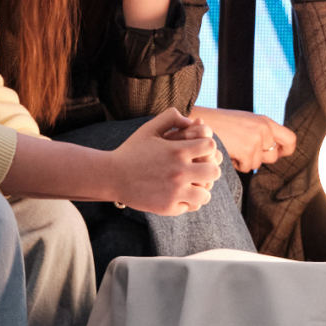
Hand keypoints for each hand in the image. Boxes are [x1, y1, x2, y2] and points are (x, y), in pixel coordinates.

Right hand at [106, 107, 221, 214]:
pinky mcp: (168, 207)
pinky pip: (192, 206)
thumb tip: (194, 121)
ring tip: (194, 184)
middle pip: (214, 171)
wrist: (111, 176)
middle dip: (210, 168)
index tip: (199, 150)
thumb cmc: (132, 150)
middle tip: (201, 168)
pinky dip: (190, 200)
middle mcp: (179, 172)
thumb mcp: (149, 128)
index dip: (208, 147)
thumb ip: (172, 117)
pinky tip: (182, 194)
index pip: (211, 147)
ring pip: (206, 194)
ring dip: (202, 187)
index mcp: (177, 151)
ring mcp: (174, 192)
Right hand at [194, 106, 297, 172]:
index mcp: (265, 121)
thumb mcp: (245, 123)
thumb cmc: (219, 125)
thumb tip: (274, 152)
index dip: (285, 150)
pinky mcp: (247, 150)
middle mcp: (264, 129)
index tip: (275, 154)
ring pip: (257, 164)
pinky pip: (247, 167)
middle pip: (274, 156)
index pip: (291, 139)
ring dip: (245, 161)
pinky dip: (236, 164)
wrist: (200, 122)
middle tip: (244, 151)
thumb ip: (261, 133)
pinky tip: (227, 151)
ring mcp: (256, 139)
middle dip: (259, 158)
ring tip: (232, 148)